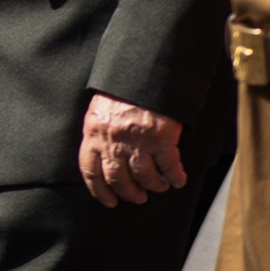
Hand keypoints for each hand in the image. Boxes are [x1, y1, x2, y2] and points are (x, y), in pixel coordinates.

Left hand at [77, 92, 186, 206]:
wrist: (144, 69)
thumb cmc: (122, 88)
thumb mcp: (101, 108)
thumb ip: (100, 132)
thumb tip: (104, 156)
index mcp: (93, 132)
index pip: (90, 170)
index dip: (99, 190)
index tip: (109, 201)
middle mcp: (112, 139)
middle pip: (118, 179)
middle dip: (129, 192)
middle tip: (138, 197)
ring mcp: (137, 140)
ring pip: (144, 176)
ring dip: (153, 185)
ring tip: (159, 186)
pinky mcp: (161, 138)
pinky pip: (169, 167)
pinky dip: (175, 177)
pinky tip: (178, 180)